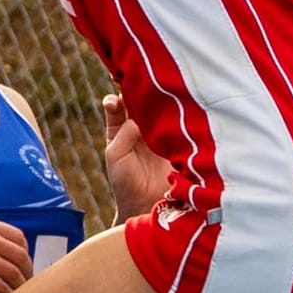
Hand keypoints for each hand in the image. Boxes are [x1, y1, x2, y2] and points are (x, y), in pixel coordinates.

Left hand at [103, 94, 169, 219]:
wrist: (146, 205)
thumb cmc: (124, 181)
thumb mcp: (115, 154)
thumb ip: (123, 132)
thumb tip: (142, 116)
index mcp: (120, 128)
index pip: (118, 104)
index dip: (118, 97)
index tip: (118, 100)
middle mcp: (139, 127)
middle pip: (140, 102)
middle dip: (142, 93)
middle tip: (144, 88)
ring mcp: (158, 133)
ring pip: (159, 111)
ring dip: (161, 103)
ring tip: (161, 96)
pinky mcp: (175, 141)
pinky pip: (176, 125)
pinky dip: (176, 117)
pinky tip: (177, 112)